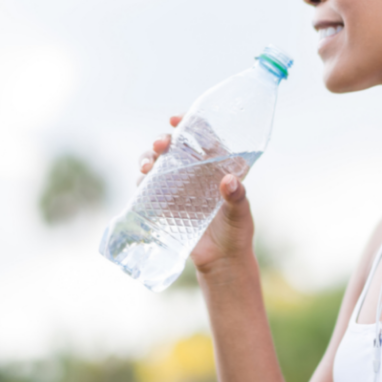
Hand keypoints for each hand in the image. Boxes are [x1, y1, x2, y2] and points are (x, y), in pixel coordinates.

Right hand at [137, 114, 254, 273]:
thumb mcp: (240, 214)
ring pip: (159, 163)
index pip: (204, 137)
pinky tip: (141, 182)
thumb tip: (230, 182)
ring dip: (148, 158)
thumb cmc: (237, 233)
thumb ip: (237, 198)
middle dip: (163, 140)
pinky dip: (142, 181)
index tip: (176, 119)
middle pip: (176, 147)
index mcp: (218, 166)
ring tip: (147, 167)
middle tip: (160, 145)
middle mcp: (197, 172)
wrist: (221, 262)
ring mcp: (180, 186)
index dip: (190, 123)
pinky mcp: (167, 203)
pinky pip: (149, 186)